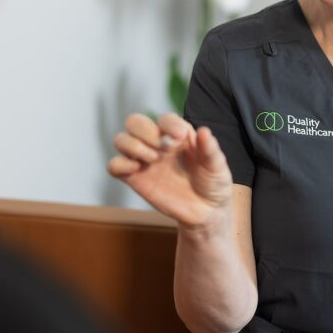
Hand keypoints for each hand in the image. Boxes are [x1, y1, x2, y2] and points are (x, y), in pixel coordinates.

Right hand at [107, 113, 233, 227]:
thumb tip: (204, 131)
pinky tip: (136, 170)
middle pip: (135, 122)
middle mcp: (157, 144)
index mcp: (177, 135)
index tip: (179, 137)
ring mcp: (144, 161)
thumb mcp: (218, 166)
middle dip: (145, 131)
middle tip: (160, 149)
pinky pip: (114, 166)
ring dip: (132, 146)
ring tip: (152, 160)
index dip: (168, 123)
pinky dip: (119, 164)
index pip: (164, 119)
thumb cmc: (213, 184)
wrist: (205, 213)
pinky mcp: (134, 179)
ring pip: (121, 140)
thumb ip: (211, 149)